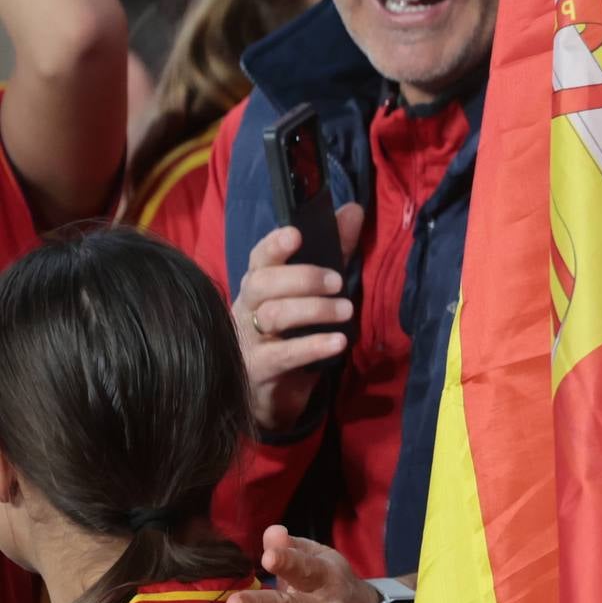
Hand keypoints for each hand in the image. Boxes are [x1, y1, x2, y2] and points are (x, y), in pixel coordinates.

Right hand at [234, 202, 362, 435]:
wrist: (270, 393)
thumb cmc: (292, 333)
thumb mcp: (315, 288)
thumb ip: (334, 250)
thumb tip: (353, 209)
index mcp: (260, 284)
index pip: (260, 258)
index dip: (275, 244)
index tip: (296, 234)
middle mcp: (248, 307)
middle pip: (263, 283)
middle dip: (302, 277)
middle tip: (338, 281)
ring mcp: (249, 339)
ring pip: (274, 315)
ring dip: (313, 310)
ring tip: (346, 310)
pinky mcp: (259, 369)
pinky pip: (283, 355)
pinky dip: (312, 346)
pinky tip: (338, 342)